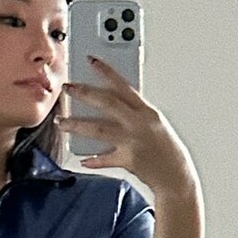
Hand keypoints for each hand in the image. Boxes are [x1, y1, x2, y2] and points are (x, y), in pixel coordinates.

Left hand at [61, 56, 197, 197]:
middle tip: (67, 88)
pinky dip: (93, 159)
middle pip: (107, 103)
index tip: (90, 61)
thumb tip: (111, 104)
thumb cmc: (166, 150)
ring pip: (99, 129)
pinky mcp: (128, 160)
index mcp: (147, 111)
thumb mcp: (154, 124)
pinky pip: (105, 159)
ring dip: (77, 125)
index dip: (106, 72)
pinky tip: (82, 159)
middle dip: (84, 93)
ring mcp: (133, 141)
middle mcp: (139, 123)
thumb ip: (134, 113)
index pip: (123, 85)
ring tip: (61, 122)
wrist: (176, 176)